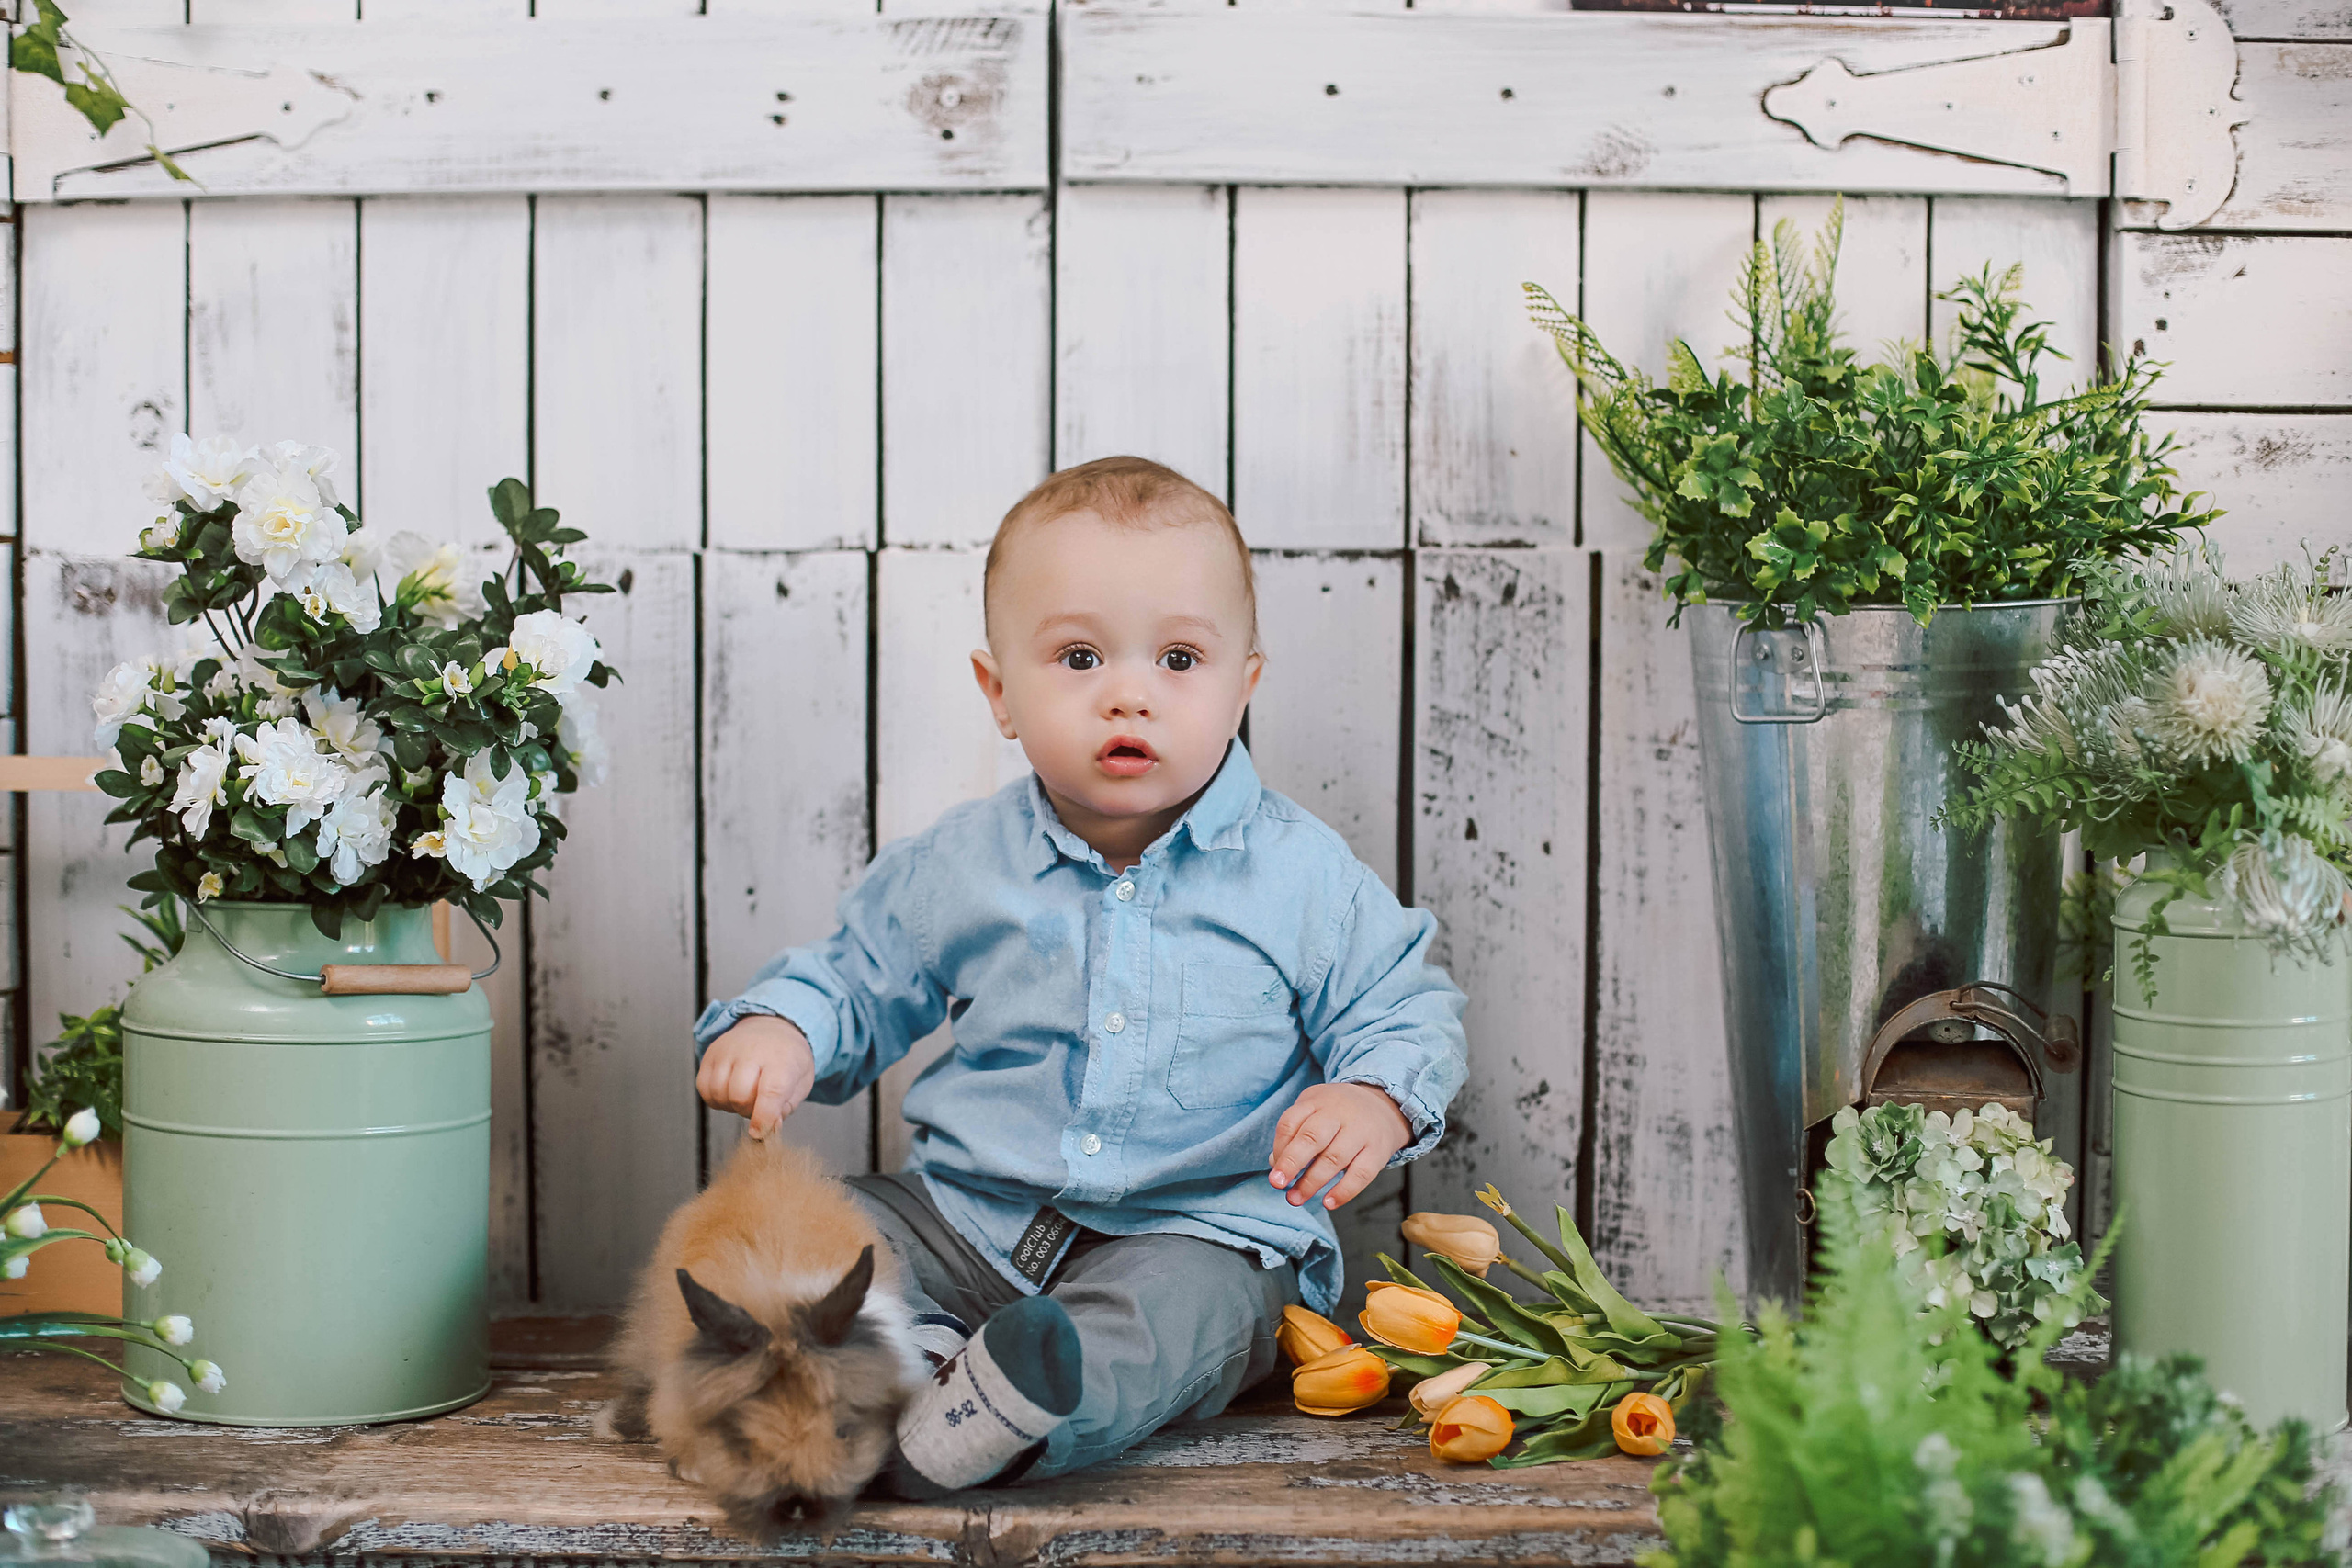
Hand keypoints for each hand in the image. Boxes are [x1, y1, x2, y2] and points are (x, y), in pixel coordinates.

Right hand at [695, 1014, 816, 1139]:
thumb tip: (768, 1127)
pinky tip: (729, 1091)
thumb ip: (786, 1107)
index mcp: (782, 1058)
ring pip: (719, 1093)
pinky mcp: (710, 1054)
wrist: (772, 1027)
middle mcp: (752, 1051)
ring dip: (730, 1105)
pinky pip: (703, 1087)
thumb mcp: (801, 1082)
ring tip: (744, 1096)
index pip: (771, 1091)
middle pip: (739, 1095)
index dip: (763, 1117)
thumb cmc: (788, 1059)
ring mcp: (728, 1050)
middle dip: (747, 1111)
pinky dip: (715, 1098)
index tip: (759, 1133)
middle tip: (757, 1104)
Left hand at [1268, 1082, 1411, 1210]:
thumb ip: (1293, 1132)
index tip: (1274, 1169)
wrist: (1383, 1107)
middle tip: (1277, 1183)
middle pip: (1312, 1137)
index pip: (1291, 1121)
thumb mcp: (1313, 1109)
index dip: (1280, 1147)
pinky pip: (1361, 1174)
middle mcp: (1340, 1113)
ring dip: (1312, 1182)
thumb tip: (1275, 1161)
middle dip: (1292, 1162)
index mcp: (1318, 1102)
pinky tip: (1328, 1203)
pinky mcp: (1378, 1151)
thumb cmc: (1338, 1113)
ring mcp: (1361, 1132)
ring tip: (1295, 1199)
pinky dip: (1344, 1191)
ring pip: (1334, 1158)